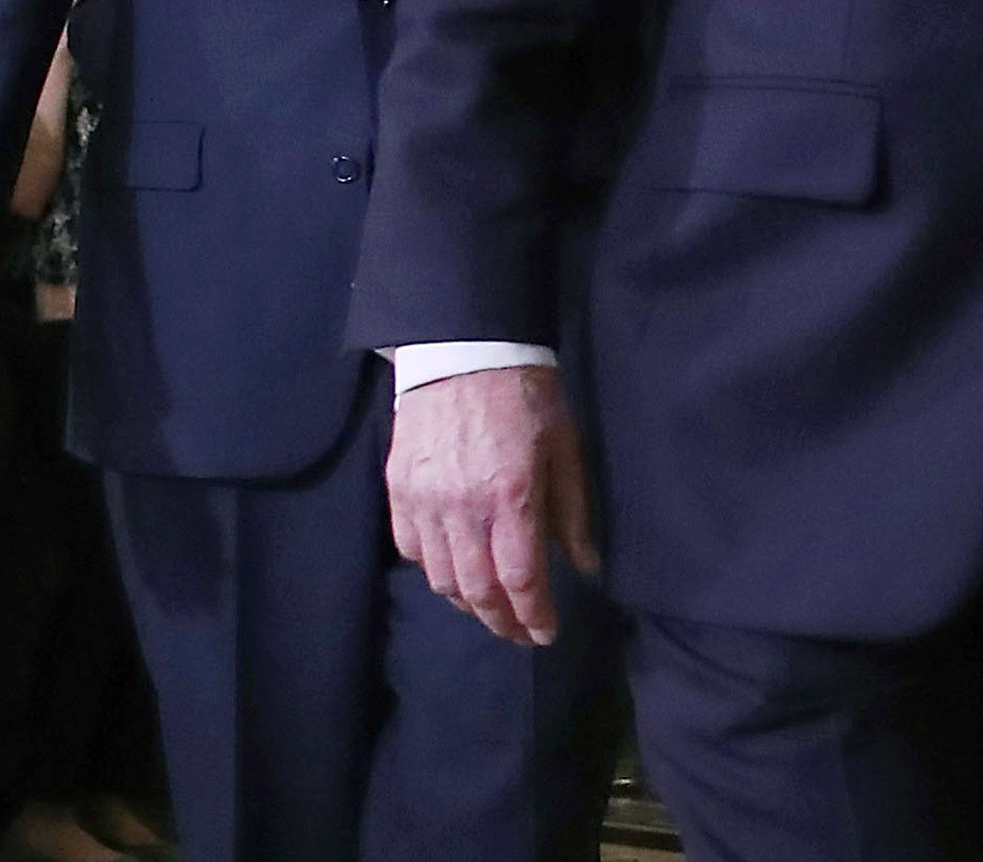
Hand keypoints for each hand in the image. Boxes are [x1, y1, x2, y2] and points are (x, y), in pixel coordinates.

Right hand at [386, 365, 597, 646]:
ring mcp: (424, 501)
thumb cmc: (527, 395)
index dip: (533, 616)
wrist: (466, 349)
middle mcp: (462, 508)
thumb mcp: (565, 446)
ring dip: (468, 603)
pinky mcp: (397, 490)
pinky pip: (410, 549)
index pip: (520, 579)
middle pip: (477, 590)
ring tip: (490, 607)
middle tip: (519, 632)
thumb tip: (585, 565)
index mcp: (512, 496)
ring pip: (441, 578)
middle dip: (501, 621)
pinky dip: (432, 570)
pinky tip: (453, 570)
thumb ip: (573, 510)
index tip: (545, 633)